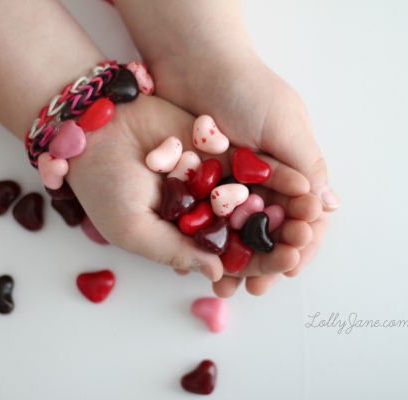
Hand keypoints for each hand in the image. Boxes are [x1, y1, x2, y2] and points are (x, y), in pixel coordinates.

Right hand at [66, 95, 316, 283]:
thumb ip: (174, 253)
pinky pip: (254, 166)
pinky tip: (303, 184)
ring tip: (313, 217)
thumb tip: (218, 275)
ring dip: (286, 209)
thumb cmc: (103, 187)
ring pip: (257, 200)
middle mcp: (203, 213)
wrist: (94, 129)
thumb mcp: (132, 229)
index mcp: (183, 239)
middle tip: (304, 243)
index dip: (257, 264)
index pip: (227, 259)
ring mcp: (213, 181)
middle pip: (249, 232)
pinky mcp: (220, 151)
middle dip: (278, 239)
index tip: (284, 266)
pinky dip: (278, 175)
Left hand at [111, 0, 338, 295]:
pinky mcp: (205, 180)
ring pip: (240, 231)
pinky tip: (203, 259)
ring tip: (226, 284)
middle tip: (256, 287)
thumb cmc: (247, 89)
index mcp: (293, 168)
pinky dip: (210, 240)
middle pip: (272, 231)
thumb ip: (306, 165)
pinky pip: (210, 219)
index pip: (306, 216)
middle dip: (267, 260)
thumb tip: (331, 205)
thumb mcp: (284, 124)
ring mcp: (234, 181)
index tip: (289, 266)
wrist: (197, 63)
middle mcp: (266, 179)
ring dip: (237, 258)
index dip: (301, 243)